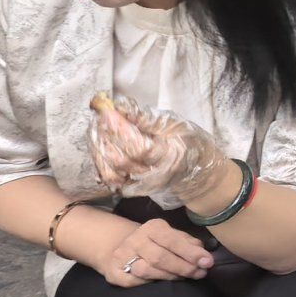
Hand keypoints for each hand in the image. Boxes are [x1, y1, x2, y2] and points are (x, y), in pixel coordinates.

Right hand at [84, 212, 213, 287]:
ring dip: (169, 276)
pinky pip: (134, 282)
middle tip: (200, 273)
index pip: (172, 240)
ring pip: (147, 271)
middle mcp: (135, 239)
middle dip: (183, 267)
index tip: (207, 262)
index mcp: (153, 227)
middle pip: (160, 257)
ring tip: (184, 277)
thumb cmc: (155, 242)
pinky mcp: (113, 272)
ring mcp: (121, 256)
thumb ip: (187, 243)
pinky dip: (150, 283)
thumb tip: (203, 252)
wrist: (120, 247)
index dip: (191, 253)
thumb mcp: (171, 236)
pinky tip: (160, 282)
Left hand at [88, 90, 228, 199]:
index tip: (108, 110)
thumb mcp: (176, 124)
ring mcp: (142, 186)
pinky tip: (101, 145)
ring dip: (99, 148)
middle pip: (121, 160)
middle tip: (100, 115)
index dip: (121, 130)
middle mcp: (155, 175)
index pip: (140, 148)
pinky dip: (101, 161)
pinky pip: (110, 179)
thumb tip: (121, 106)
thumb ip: (148, 118)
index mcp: (171, 156)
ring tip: (99, 128)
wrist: (196, 170)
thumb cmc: (188, 141)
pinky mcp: (132, 190)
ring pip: (111, 172)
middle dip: (106, 136)